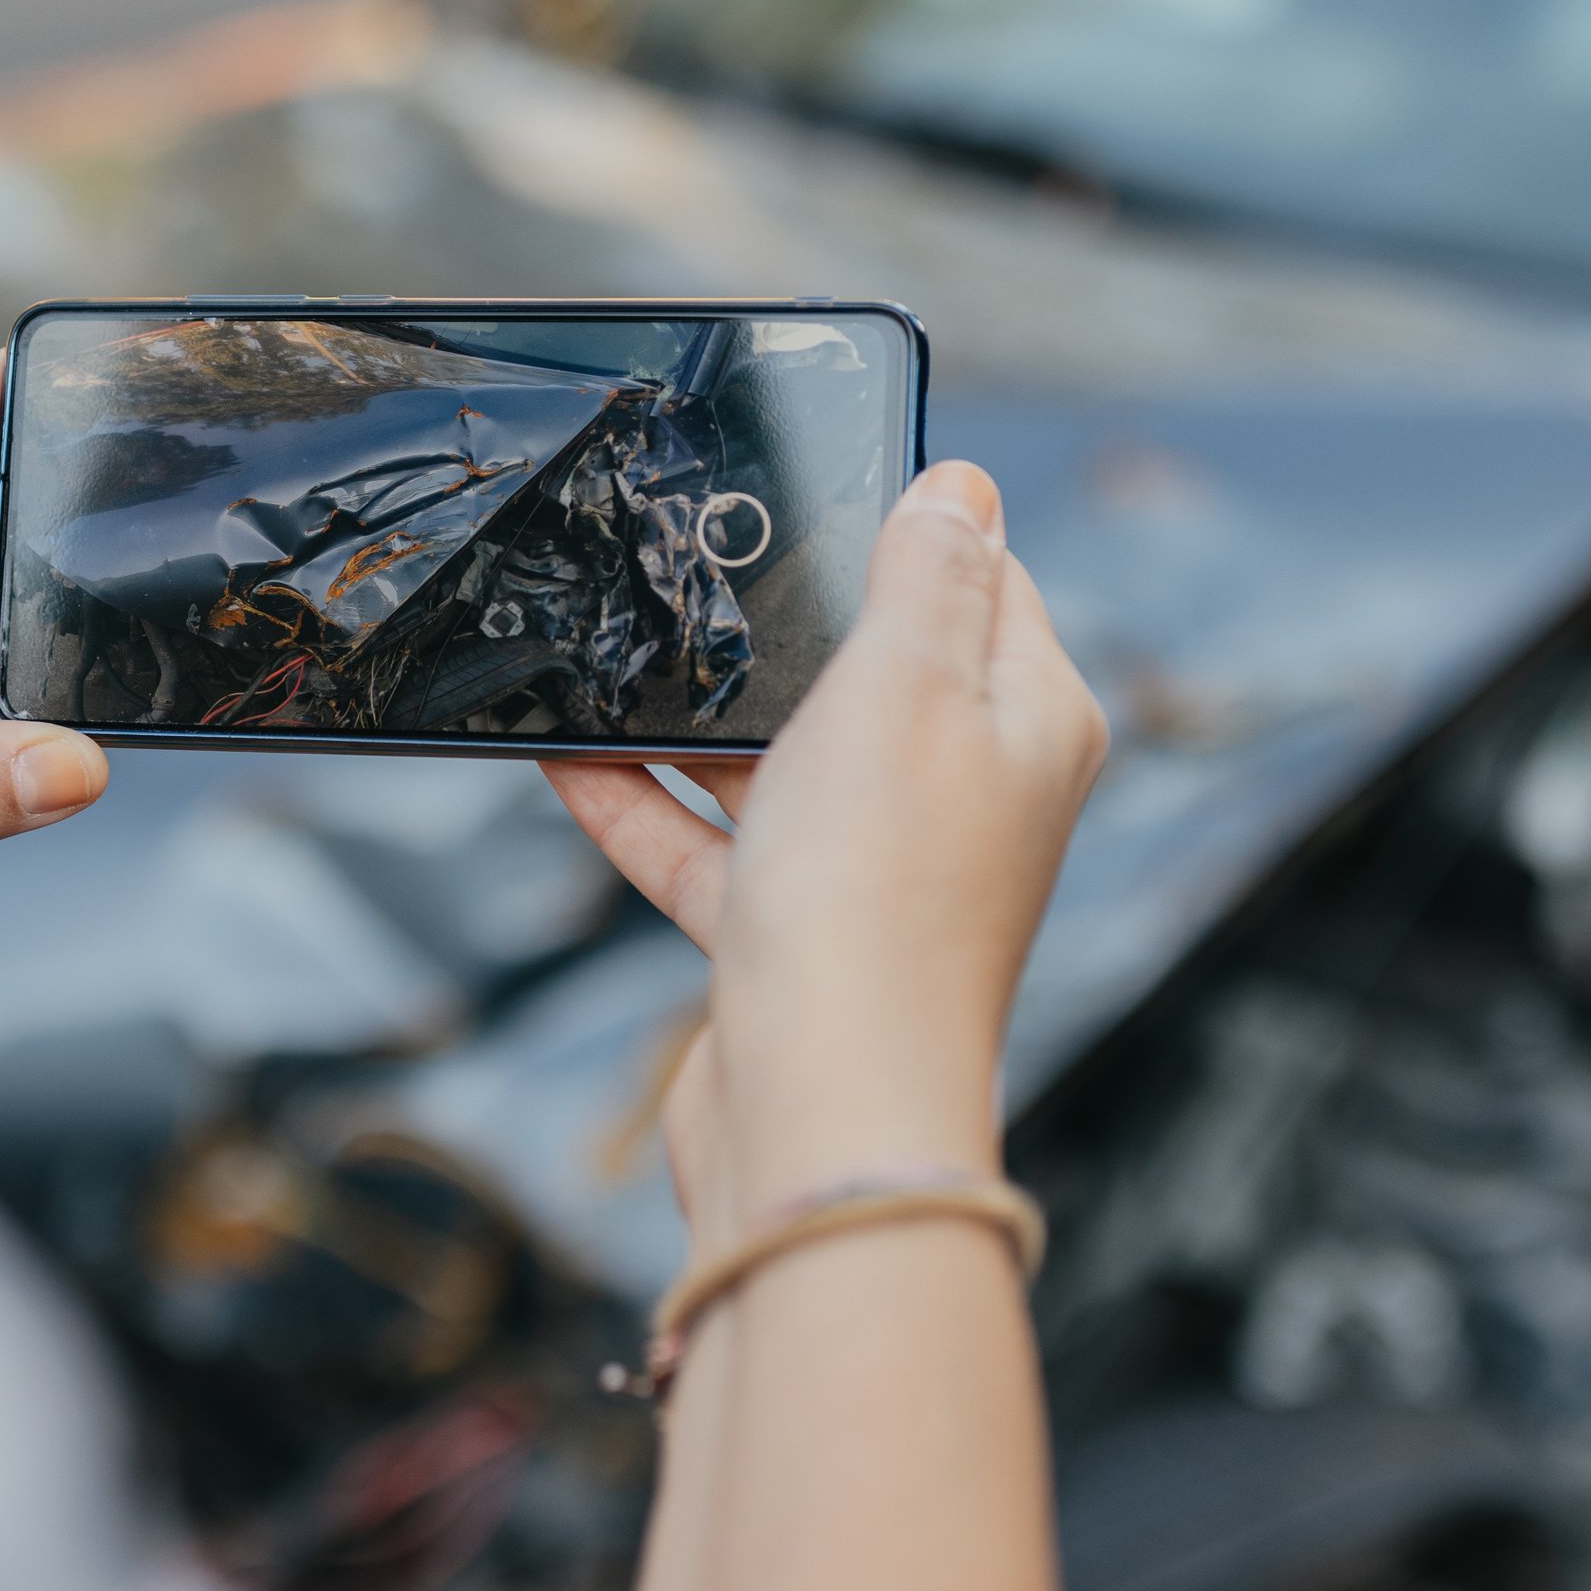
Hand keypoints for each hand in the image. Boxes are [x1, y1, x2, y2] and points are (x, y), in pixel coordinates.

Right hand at [547, 461, 1106, 1235]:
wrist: (819, 1111)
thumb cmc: (877, 898)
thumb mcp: (907, 685)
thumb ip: (927, 576)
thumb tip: (962, 487)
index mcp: (1025, 723)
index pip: (983, 585)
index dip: (905, 531)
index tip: (817, 479)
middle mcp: (965, 796)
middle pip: (873, 672)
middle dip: (779, 623)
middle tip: (693, 556)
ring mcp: (876, 872)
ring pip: (780, 761)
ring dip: (693, 714)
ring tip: (605, 647)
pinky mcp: (793, 939)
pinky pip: (712, 848)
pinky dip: (643, 807)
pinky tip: (564, 760)